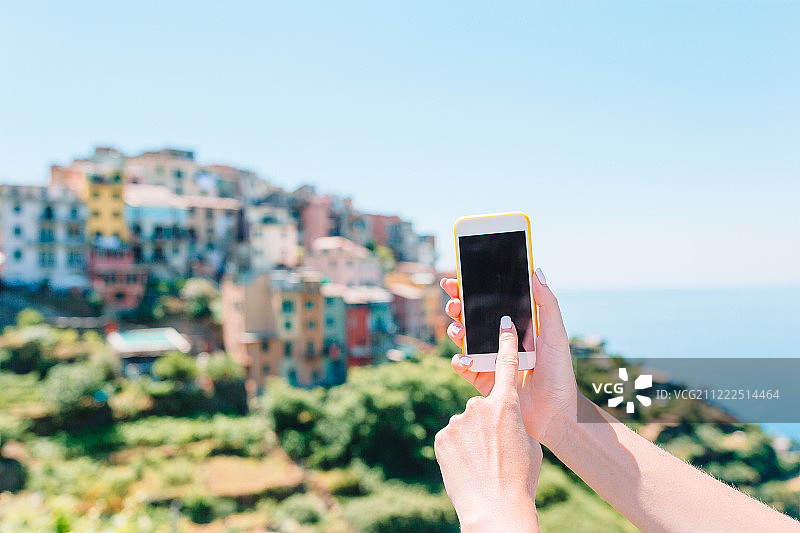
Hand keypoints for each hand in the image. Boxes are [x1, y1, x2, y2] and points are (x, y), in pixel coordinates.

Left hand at [435, 316, 541, 531]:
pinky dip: (459, 449)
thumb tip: (505, 416)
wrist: (494, 507)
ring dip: (473, 439)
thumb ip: (515, 420)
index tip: (503, 321)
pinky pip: (452, 437)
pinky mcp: (442, 436)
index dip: (505, 341)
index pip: (506, 364)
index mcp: (507, 405)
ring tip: (483, 463)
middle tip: (497, 450)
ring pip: (466, 424)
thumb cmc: (521, 478)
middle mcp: (479, 406)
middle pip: (483, 407)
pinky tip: (468, 466)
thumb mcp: (529, 444)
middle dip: (489, 424)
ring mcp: (458, 420)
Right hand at [441, 268, 577, 447]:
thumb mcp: (555, 335)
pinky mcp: (483, 380)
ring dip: (455, 330)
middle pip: (472, 317)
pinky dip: (459, 361)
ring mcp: (490, 359)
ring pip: (464, 339)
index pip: (491, 301)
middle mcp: (501, 340)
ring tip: (459, 330)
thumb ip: (546, 303)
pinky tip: (465, 359)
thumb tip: (535, 271)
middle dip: (458, 307)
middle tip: (455, 304)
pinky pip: (464, 367)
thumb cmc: (560, 374)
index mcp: (517, 326)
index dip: (472, 289)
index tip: (458, 279)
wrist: (555, 415)